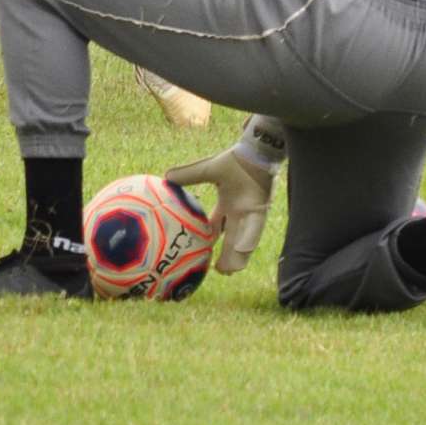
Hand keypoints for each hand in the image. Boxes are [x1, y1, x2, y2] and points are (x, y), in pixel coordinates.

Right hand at [163, 144, 275, 275]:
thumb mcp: (206, 169)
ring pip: (244, 239)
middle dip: (226, 257)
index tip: (199, 253)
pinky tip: (242, 250)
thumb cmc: (234, 160)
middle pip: (232, 240)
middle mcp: (239, 213)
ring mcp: (251, 214)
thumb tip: (165, 177)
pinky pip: (254, 227)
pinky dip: (248, 239)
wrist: (253, 152)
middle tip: (218, 272)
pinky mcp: (260, 210)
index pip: (216, 228)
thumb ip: (187, 175)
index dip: (208, 241)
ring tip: (229, 271)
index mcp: (227, 205)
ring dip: (237, 255)